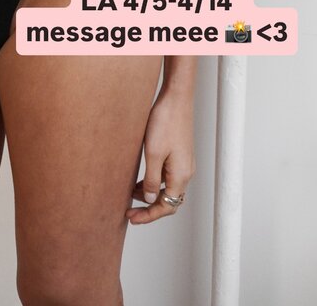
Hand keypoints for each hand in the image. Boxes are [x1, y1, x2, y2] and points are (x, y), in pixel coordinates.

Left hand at [126, 87, 195, 224]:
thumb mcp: (153, 153)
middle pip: (169, 201)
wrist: (176, 98)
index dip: (148, 216)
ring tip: (131, 195)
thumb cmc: (165, 122)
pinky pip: (168, 177)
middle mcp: (186, 172)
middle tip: (130, 211)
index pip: (166, 206)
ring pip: (168, 189)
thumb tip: (151, 200)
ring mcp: (184, 163)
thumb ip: (152, 180)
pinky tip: (141, 179)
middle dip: (150, 208)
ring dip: (151, 195)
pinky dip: (155, 182)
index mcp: (181, 176)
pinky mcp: (179, 154)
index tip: (131, 218)